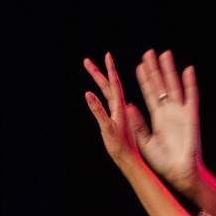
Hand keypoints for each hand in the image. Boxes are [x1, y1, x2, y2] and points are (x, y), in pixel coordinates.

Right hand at [84, 52, 147, 171]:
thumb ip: (98, 110)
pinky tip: (101, 91)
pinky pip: (110, 101)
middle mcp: (121, 107)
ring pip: (108, 92)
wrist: (129, 160)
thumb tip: (88, 93)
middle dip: (97, 72)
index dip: (110, 69)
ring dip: (100, 81)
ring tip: (91, 70)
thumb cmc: (120, 147)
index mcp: (120, 107)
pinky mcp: (117, 119)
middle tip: (86, 61)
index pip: (114, 83)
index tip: (107, 55)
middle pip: (108, 85)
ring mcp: (119, 113)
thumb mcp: (106, 128)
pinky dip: (104, 92)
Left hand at [129, 49, 201, 196]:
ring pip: (174, 86)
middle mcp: (169, 112)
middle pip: (161, 86)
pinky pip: (191, 96)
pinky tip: (187, 70)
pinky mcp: (191, 116)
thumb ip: (138, 124)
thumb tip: (128, 106)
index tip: (139, 66)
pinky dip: (190, 83)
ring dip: (169, 71)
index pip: (150, 94)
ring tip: (164, 54)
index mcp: (158, 118)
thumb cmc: (164, 161)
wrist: (180, 172)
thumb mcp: (146, 142)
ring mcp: (181, 112)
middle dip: (155, 70)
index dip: (144, 80)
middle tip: (149, 53)